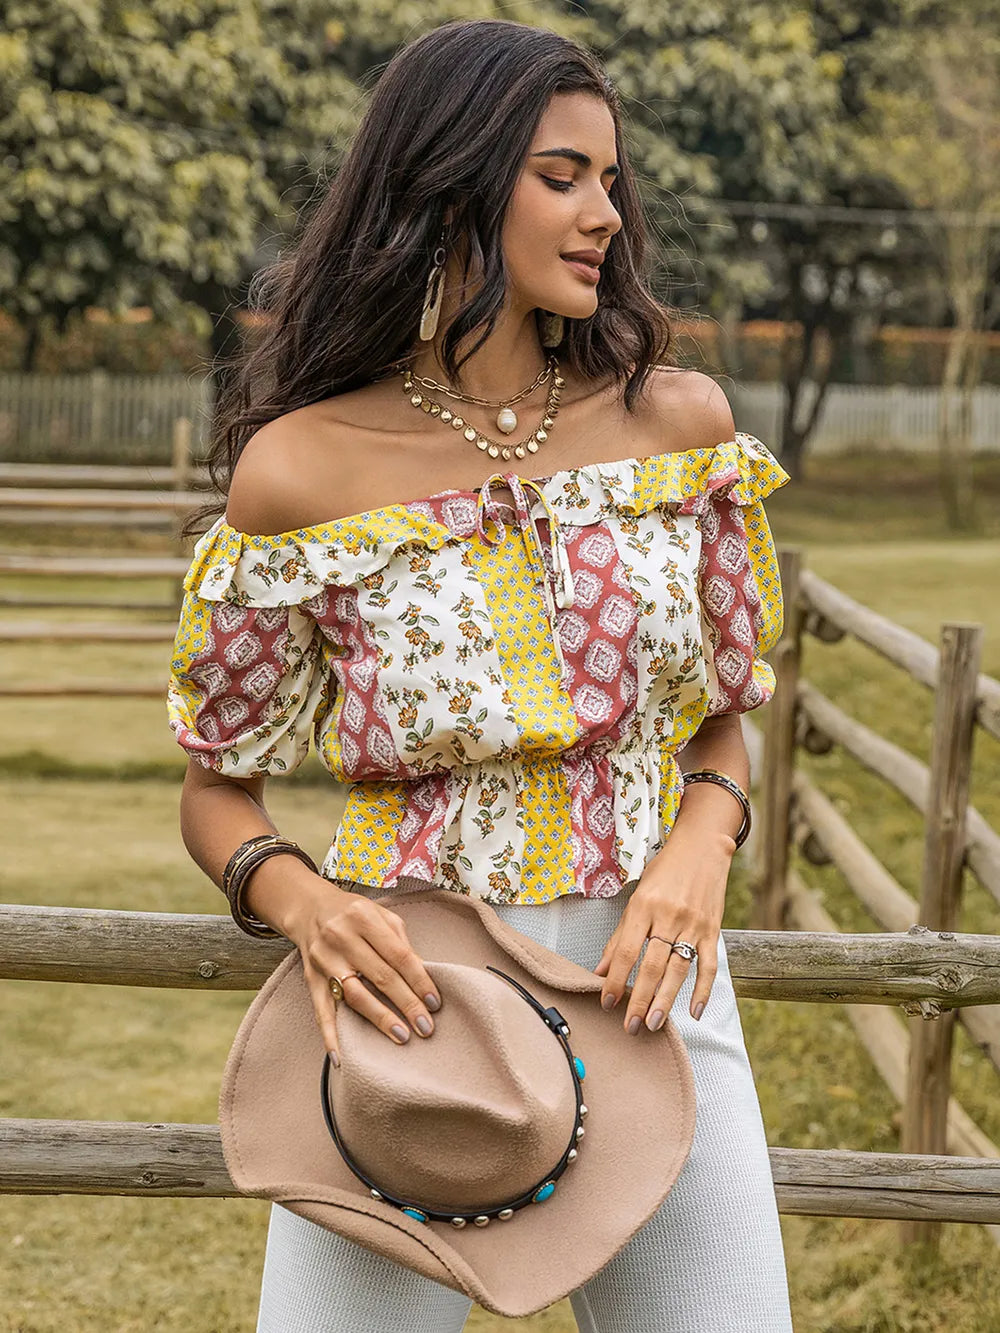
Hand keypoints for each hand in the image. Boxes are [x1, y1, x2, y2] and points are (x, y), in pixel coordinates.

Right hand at [283, 878, 442, 1068]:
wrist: (309, 909)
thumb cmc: (353, 914)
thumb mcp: (381, 915)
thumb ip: (400, 942)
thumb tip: (423, 977)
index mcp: (364, 918)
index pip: (398, 955)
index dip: (419, 980)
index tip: (434, 1003)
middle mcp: (342, 938)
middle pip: (380, 976)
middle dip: (407, 1003)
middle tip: (426, 1027)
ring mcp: (325, 960)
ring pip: (354, 995)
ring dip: (379, 1018)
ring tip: (401, 1035)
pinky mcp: (311, 979)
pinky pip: (321, 1011)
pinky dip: (330, 1035)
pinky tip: (341, 1057)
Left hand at [592, 833, 733, 1033]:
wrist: (702, 848)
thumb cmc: (664, 871)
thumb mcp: (637, 896)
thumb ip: (620, 935)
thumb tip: (600, 969)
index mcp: (644, 906)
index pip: (626, 951)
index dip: (615, 979)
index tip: (607, 1002)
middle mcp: (668, 916)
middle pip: (651, 965)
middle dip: (640, 999)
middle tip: (631, 1026)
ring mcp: (693, 925)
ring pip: (678, 969)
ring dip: (666, 1000)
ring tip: (655, 1024)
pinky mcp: (713, 931)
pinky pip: (708, 965)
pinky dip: (703, 990)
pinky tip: (694, 1011)